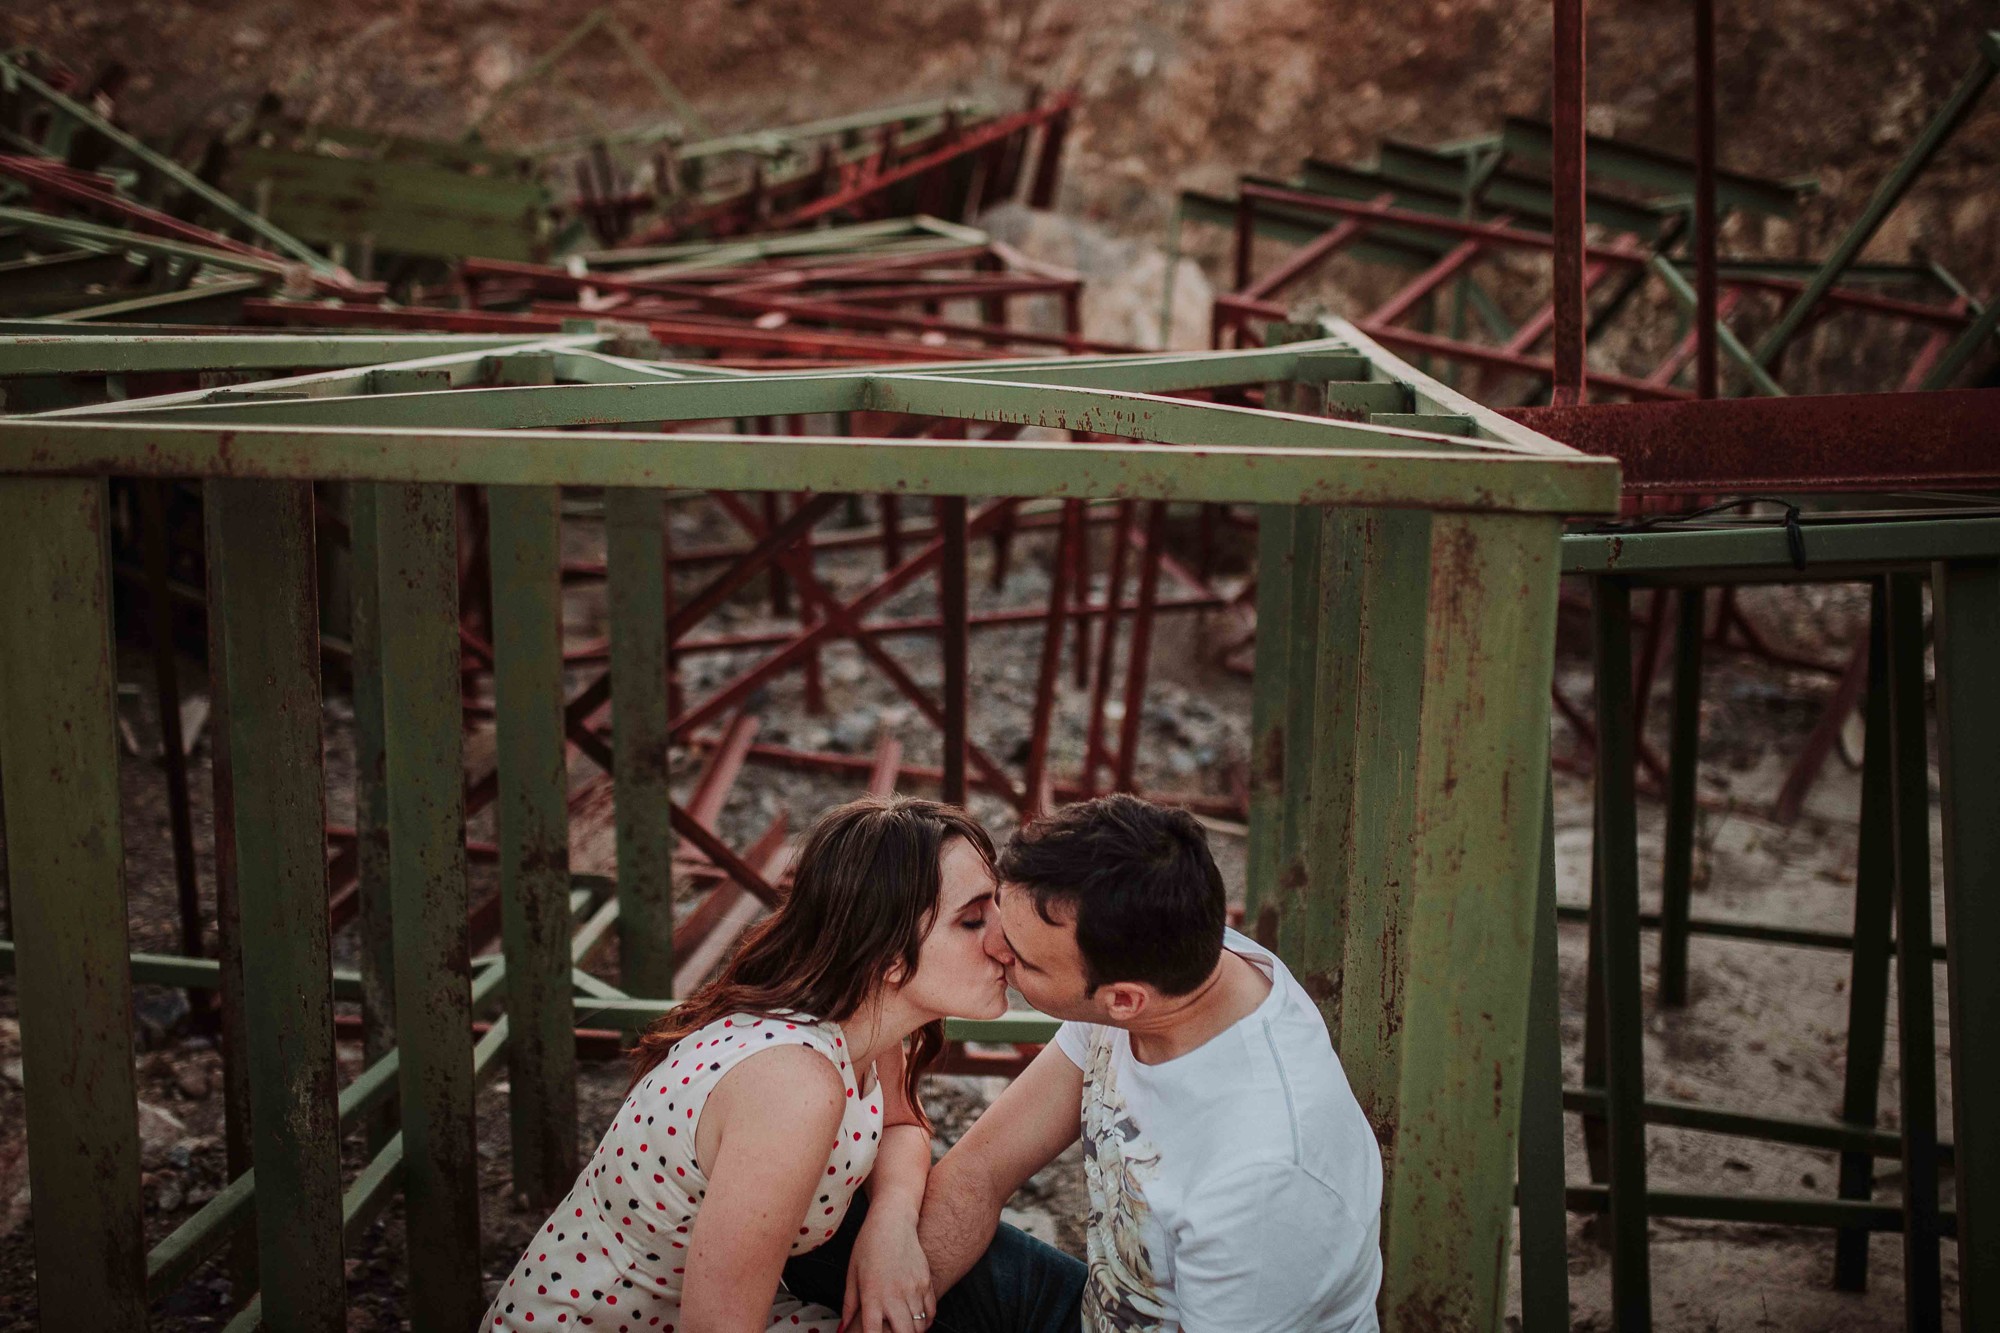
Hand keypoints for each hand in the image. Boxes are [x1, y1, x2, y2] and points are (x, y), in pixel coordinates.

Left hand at [841, 1201, 936, 1332]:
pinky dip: (925, 1321)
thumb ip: (849, 1304)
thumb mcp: (852, 1273)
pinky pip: (930, 1312)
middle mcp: (894, 1295)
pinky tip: (916, 1321)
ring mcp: (913, 1289)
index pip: (873, 1332)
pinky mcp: (926, 1282)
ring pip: (918, 1326)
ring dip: (911, 1332)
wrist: (893, 1221)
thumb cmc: (869, 1245)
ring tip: (902, 1329)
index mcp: (872, 1295)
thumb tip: (843, 1326)